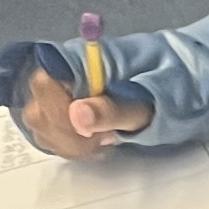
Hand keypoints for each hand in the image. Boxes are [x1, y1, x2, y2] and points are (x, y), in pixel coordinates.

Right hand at [0, 38, 147, 159]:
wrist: (171, 90)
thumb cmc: (158, 90)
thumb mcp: (142, 104)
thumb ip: (109, 110)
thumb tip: (77, 116)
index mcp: (79, 62)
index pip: (43, 81)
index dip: (56, 109)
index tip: (84, 130)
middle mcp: (61, 75)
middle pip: (37, 109)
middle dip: (66, 134)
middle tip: (102, 139)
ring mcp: (58, 96)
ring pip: (40, 126)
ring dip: (69, 143)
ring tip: (102, 140)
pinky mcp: (60, 114)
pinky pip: (49, 135)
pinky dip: (69, 147)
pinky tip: (94, 144)